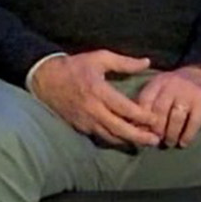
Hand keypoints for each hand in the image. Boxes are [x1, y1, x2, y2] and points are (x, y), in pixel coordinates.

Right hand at [30, 50, 161, 147]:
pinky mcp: (79, 127)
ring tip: (144, 144)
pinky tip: (125, 140)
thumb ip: (125, 62)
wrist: (45, 79)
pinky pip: (99, 136)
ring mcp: (85, 121)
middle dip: (138, 136)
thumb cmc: (75, 66)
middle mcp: (92, 109)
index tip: (155, 119)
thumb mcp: (100, 57)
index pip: (124, 108)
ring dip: (127, 141)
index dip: (141, 116)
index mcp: (99, 91)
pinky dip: (113, 139)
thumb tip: (147, 62)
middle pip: (118, 128)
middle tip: (155, 141)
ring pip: (109, 136)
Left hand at [136, 65, 200, 147]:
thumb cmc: (180, 88)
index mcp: (159, 81)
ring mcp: (189, 91)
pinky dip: (187, 135)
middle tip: (157, 140)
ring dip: (171, 135)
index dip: (142, 120)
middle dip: (157, 130)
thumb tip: (137, 129)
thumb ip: (150, 105)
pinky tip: (184, 143)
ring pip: (175, 118)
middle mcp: (173, 84)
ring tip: (170, 142)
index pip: (145, 101)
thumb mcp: (163, 89)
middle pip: (159, 112)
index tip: (142, 133)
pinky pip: (193, 122)